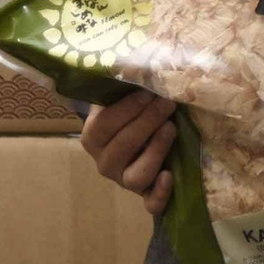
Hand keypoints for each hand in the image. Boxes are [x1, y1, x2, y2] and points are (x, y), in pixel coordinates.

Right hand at [81, 90, 178, 215]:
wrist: (141, 136)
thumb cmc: (133, 109)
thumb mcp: (124, 93)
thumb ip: (129, 78)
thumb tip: (146, 60)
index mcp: (93, 137)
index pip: (105, 124)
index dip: (127, 108)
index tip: (148, 91)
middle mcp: (104, 162)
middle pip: (122, 146)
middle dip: (146, 122)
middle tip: (167, 103)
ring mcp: (124, 181)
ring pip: (135, 176)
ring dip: (155, 151)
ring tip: (171, 128)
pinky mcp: (146, 195)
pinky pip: (150, 203)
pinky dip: (160, 194)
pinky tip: (170, 176)